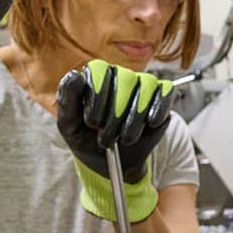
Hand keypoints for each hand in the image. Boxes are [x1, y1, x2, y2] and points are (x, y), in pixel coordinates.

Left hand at [56, 61, 174, 222]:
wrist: (113, 163)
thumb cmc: (88, 140)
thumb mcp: (70, 126)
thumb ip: (67, 101)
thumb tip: (73, 76)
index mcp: (96, 77)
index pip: (99, 69)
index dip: (97, 94)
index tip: (92, 122)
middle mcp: (120, 75)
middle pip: (124, 78)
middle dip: (115, 112)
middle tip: (107, 138)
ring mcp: (142, 84)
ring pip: (146, 84)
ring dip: (135, 116)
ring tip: (126, 138)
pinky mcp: (161, 96)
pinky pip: (165, 91)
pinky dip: (159, 107)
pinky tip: (150, 123)